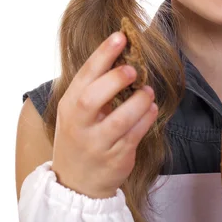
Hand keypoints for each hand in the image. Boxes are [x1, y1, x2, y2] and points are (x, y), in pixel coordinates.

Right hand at [51, 31, 158, 198]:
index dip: (102, 54)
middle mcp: (79, 125)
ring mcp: (96, 144)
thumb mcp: (77, 112)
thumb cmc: (81, 137)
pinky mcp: (115, 159)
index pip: (84, 76)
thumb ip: (94, 88)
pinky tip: (152, 110)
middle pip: (92, 98)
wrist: (75, 184)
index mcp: (69, 106)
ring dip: (138, 102)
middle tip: (134, 69)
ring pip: (119, 120)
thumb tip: (123, 55)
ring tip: (148, 92)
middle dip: (115, 79)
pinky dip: (146, 120)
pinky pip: (134, 136)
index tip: (119, 36)